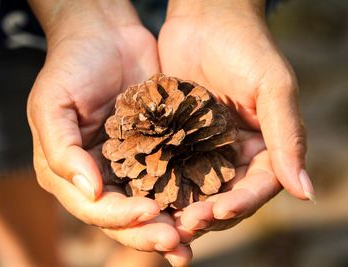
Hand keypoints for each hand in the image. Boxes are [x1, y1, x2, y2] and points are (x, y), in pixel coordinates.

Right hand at [27, 1, 190, 264]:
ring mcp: (127, 167)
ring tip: (192, 240)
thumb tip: (90, 190)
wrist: (104, 35)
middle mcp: (98, 177)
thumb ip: (62, 151)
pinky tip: (203, 209)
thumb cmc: (71, 66)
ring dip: (169, 226)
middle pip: (122, 218)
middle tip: (178, 244)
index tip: (151, 213)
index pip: (94, 208)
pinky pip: (168, 180)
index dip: (121, 216)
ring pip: (148, 206)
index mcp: (69, 173)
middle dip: (149, 232)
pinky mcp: (154, 152)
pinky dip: (183, 198)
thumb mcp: (52, 105)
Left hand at [159, 0, 313, 239]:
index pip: (258, 186)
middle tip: (184, 225)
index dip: (242, 202)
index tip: (219, 212)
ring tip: (163, 220)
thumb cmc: (245, 45)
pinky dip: (161, 184)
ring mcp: (202, 147)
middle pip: (225, 195)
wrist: (204, 18)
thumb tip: (306, 191)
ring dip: (181, 206)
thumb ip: (287, 136)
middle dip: (207, 213)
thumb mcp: (272, 87)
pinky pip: (169, 167)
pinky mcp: (175, 138)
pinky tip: (145, 195)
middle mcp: (234, 152)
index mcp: (264, 145)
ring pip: (195, 188)